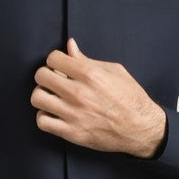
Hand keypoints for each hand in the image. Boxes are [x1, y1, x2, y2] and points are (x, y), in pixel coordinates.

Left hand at [30, 37, 166, 156]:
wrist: (141, 128)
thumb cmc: (131, 98)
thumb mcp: (114, 71)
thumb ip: (88, 59)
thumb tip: (70, 46)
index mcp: (90, 74)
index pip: (53, 59)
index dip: (55, 61)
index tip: (60, 67)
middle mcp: (79, 93)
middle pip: (41, 76)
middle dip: (45, 76)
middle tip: (53, 81)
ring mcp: (74, 114)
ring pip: (37, 98)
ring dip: (42, 95)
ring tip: (52, 97)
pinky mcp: (72, 133)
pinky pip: (42, 122)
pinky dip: (44, 117)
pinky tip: (54, 114)